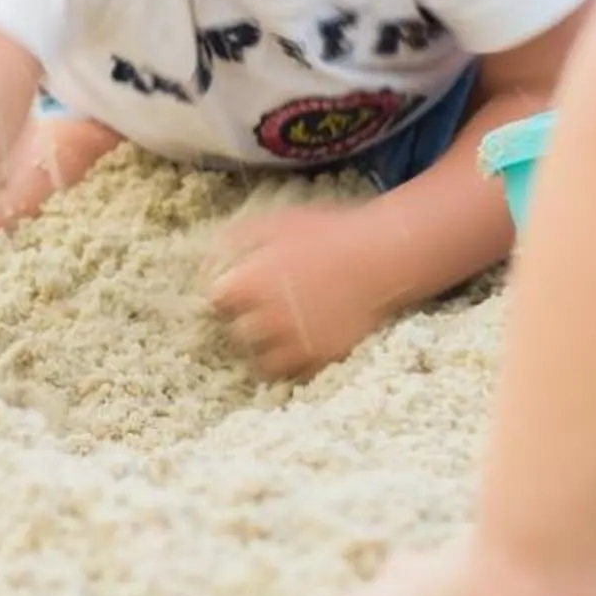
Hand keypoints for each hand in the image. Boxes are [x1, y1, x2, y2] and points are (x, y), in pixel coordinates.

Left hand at [207, 209, 395, 376]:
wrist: (382, 257)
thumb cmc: (329, 234)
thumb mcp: (278, 222)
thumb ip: (239, 237)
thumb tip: (213, 254)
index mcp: (249, 283)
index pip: (217, 301)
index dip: (228, 295)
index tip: (241, 289)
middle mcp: (266, 318)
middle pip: (237, 333)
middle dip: (246, 321)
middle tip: (263, 309)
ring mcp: (294, 342)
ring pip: (261, 360)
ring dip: (266, 347)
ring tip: (281, 332)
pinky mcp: (321, 358)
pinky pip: (295, 373)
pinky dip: (294, 363)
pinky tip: (302, 342)